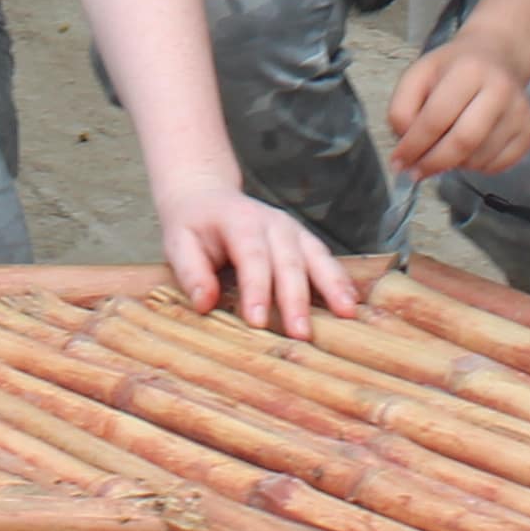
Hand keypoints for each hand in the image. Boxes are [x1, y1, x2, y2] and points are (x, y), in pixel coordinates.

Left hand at [160, 188, 361, 335]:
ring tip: (346, 314)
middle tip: (301, 334)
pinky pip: (325, 259)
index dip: (256, 289)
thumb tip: (205, 303)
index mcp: (240, 221)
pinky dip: (340, 280)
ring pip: (316, 257)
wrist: (208, 196)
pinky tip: (351, 303)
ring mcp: (293, 230)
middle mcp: (272, 223)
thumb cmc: (193, 225)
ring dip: (332, 286)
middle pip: (288, 261)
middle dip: (296, 299)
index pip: (251, 257)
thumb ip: (190, 272)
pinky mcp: (304, 240)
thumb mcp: (178, 243)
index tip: (258, 321)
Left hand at [386, 31, 529, 184]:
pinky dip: (475, 166)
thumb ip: (402, 108)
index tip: (398, 161)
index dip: (413, 145)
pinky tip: (468, 149)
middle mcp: (501, 90)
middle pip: (463, 143)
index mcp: (469, 70)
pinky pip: (497, 166)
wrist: (497, 56)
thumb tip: (406, 145)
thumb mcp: (418, 75)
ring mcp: (520, 112)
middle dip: (433, 163)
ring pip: (478, 159)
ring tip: (444, 149)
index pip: (436, 118)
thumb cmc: (452, 68)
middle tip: (415, 172)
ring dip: (453, 164)